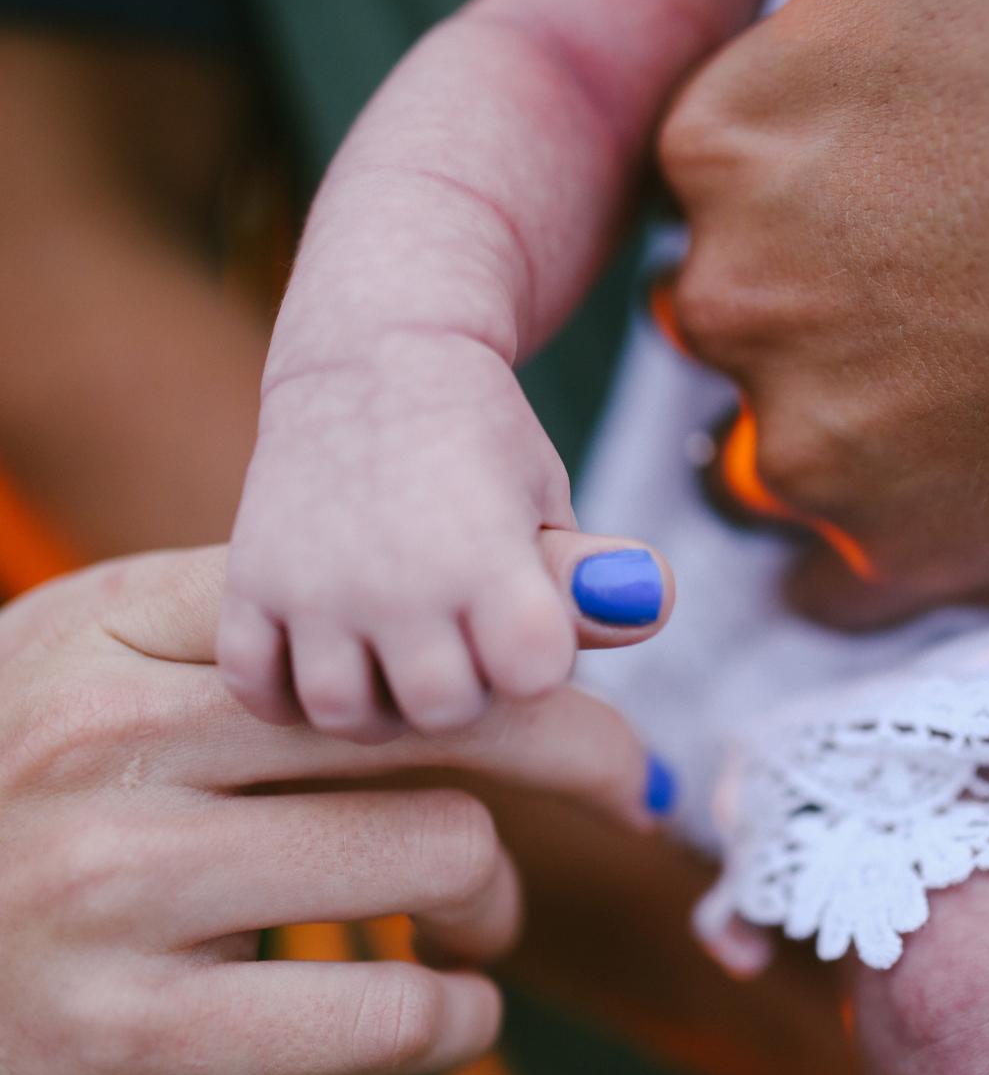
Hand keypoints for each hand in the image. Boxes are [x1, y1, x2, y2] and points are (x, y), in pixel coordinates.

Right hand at [0, 545, 664, 1074]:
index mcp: (89, 639)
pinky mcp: (138, 1040)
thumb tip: (501, 622)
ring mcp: (112, 890)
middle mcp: (99, 743)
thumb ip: (241, 662)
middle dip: (577, 745)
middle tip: (634, 785)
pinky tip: (445, 1012)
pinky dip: (458, 1018)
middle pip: (439, 712)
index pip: (358, 603)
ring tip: (477, 926)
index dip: (514, 620)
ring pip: (441, 851)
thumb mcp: (70, 703)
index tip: (616, 627)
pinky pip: (395, 1010)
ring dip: (497, 902)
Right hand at [221, 345, 673, 737]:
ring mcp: (313, 586)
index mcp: (485, 556)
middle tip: (458, 638)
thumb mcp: (547, 496)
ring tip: (392, 651)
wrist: (370, 358)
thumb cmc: (482, 442)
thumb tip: (652, 606)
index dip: (536, 662)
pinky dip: (288, 689)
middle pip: (441, 711)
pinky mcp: (249, 585)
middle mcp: (395, 579)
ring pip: (344, 716)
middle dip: (462, 690)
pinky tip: (325, 649)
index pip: (531, 676)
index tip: (526, 622)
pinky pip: (257, 689)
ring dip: (376, 700)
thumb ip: (591, 578)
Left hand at [609, 0, 988, 628]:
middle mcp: (746, 308)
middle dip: (825, 267)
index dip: (822, 133)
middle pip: (741, 292)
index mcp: (730, 134)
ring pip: (785, 427)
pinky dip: (893, 519)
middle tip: (980, 231)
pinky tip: (982, 449)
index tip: (932, 130)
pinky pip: (846, 566)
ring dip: (855, 395)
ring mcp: (832, 450)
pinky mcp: (925, 558)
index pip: (715, 149)